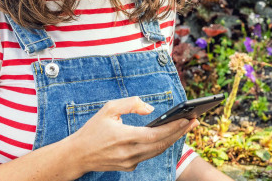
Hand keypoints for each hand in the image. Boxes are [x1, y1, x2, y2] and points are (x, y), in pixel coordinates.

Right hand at [67, 96, 197, 173]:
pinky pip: (149, 155)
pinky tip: (169, 136)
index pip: (155, 135)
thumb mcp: (108, 109)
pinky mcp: (129, 167)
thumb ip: (130, 103)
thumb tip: (151, 109)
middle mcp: (129, 153)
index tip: (188, 119)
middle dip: (180, 132)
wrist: (77, 156)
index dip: (173, 128)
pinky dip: (160, 146)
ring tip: (186, 126)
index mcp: (124, 138)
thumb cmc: (92, 130)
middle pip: (161, 144)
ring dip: (173, 139)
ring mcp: (130, 162)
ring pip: (157, 151)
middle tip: (194, 121)